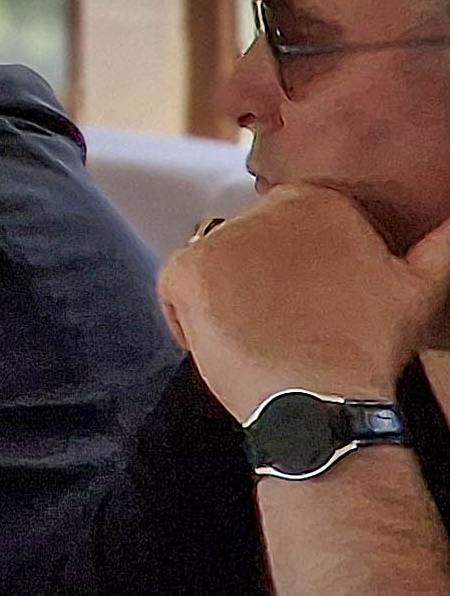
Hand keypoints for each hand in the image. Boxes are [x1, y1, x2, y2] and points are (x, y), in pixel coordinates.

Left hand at [162, 182, 449, 417]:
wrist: (323, 393)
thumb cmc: (369, 345)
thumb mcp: (420, 284)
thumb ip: (442, 243)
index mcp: (317, 202)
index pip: (282, 231)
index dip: (291, 276)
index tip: (308, 307)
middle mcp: (266, 209)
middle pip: (244, 249)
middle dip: (258, 286)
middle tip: (285, 327)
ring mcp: (222, 238)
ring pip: (211, 270)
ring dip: (227, 302)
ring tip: (263, 336)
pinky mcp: (186, 268)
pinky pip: (171, 290)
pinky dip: (188, 318)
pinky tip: (227, 341)